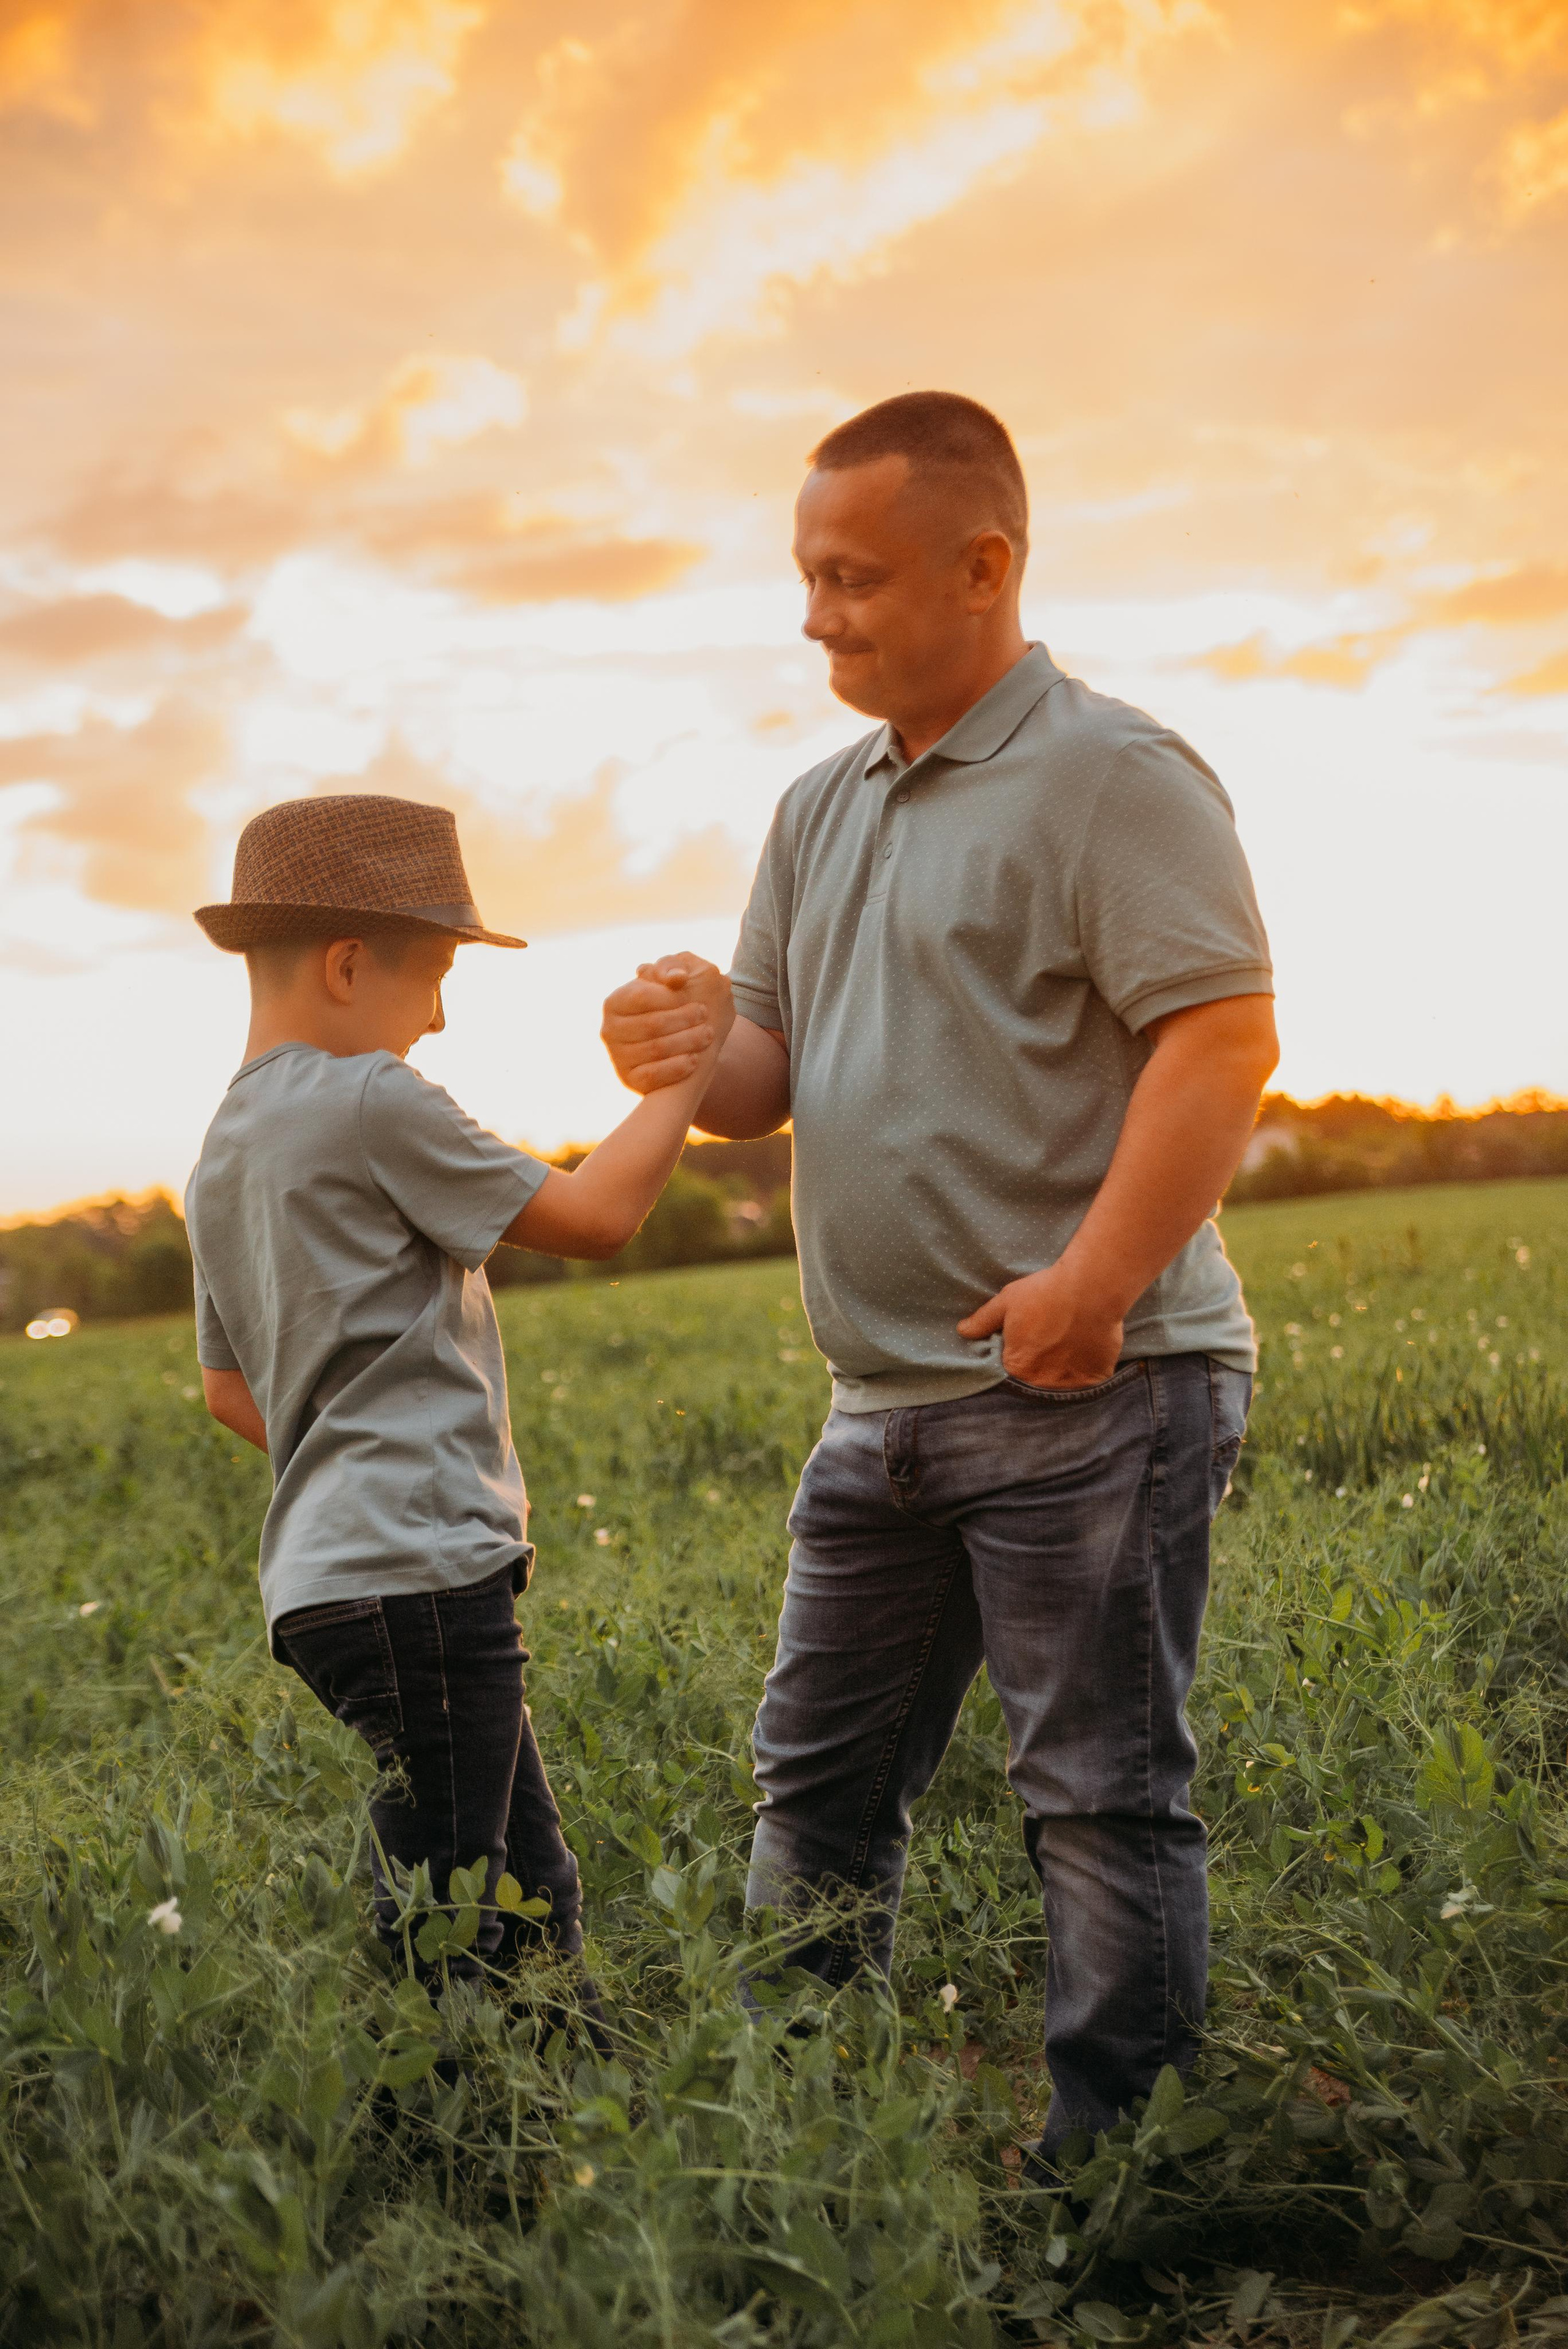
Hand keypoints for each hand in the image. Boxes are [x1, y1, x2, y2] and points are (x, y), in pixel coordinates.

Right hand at [600, 954, 733, 1094]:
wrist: (675, 1037)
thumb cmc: (671, 1001)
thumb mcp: (670, 978)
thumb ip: (672, 967)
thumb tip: (677, 978)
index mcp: (615, 1001)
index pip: (642, 996)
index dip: (672, 997)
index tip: (696, 997)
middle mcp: (610, 1029)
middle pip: (651, 1024)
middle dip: (683, 1019)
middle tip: (706, 1014)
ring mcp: (618, 1056)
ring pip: (655, 1049)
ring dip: (687, 1041)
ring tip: (708, 1034)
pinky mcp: (630, 1078)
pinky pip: (652, 1076)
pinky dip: (676, 1068)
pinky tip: (695, 1060)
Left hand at [956, 1263, 1123, 1389]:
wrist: (1090, 1288)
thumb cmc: (1046, 1293)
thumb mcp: (1007, 1302)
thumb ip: (983, 1321)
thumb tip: (963, 1331)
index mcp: (1016, 1368)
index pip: (1010, 1375)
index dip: (1017, 1362)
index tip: (1027, 1348)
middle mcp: (1042, 1384)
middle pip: (1037, 1383)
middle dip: (1040, 1370)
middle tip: (1050, 1346)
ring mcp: (1071, 1385)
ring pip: (1062, 1387)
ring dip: (1062, 1374)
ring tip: (1068, 1350)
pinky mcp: (1095, 1381)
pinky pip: (1087, 1385)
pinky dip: (1086, 1375)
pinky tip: (1085, 1355)